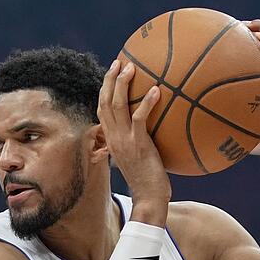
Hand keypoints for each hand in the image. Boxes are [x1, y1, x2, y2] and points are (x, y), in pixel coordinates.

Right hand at [97, 59, 170, 225]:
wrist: (149, 198)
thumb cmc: (148, 179)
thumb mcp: (138, 157)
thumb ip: (139, 141)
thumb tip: (153, 128)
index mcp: (111, 139)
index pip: (102, 110)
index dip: (105, 90)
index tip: (112, 73)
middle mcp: (113, 138)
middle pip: (105, 103)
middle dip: (110, 80)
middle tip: (119, 62)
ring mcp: (124, 141)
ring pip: (117, 106)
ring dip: (122, 85)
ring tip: (131, 68)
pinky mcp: (138, 145)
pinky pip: (140, 118)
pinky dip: (147, 103)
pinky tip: (157, 90)